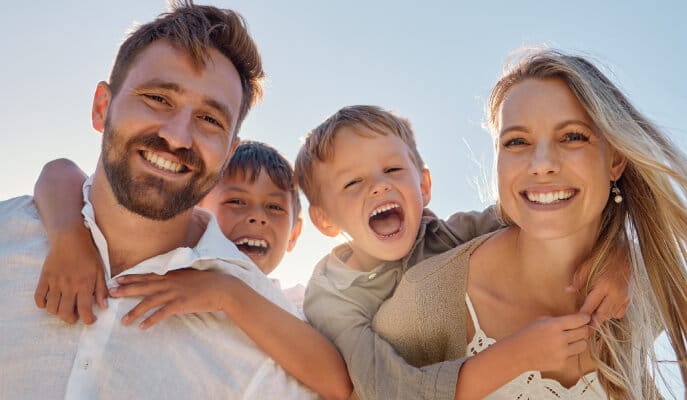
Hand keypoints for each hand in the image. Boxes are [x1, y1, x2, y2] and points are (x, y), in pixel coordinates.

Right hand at [34, 224, 107, 323]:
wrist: (70, 239)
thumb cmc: (88, 255)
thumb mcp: (100, 271)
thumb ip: (101, 290)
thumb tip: (103, 307)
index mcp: (85, 284)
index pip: (85, 310)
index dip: (88, 320)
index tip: (90, 320)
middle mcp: (69, 286)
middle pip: (65, 313)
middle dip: (71, 319)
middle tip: (76, 315)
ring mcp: (55, 282)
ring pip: (51, 308)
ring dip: (57, 312)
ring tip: (64, 307)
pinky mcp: (44, 278)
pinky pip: (38, 297)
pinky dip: (42, 304)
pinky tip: (49, 302)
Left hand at [109, 268, 233, 328]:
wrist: (222, 288)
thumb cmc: (207, 282)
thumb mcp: (189, 275)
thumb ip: (176, 277)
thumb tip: (166, 280)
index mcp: (171, 275)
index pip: (147, 275)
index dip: (131, 277)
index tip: (117, 279)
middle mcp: (169, 282)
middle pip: (143, 286)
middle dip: (126, 290)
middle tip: (110, 294)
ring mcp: (174, 293)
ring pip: (150, 302)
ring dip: (135, 312)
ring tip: (123, 321)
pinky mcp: (180, 304)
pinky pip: (162, 313)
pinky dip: (152, 320)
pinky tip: (143, 327)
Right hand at [508, 313, 590, 371]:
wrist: (517, 353)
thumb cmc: (527, 334)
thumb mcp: (541, 320)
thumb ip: (559, 320)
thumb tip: (577, 321)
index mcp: (555, 325)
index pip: (579, 320)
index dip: (585, 318)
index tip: (586, 318)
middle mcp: (560, 339)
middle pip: (584, 332)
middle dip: (584, 329)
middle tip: (580, 328)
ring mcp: (562, 353)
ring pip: (583, 345)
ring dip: (579, 341)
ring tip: (571, 339)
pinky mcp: (562, 363)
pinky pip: (574, 356)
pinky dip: (570, 352)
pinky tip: (560, 349)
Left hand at [567, 245, 630, 325]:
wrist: (626, 254)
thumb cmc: (604, 258)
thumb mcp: (588, 265)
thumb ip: (578, 279)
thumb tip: (568, 291)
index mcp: (604, 286)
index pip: (591, 306)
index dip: (583, 315)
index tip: (576, 321)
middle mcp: (616, 294)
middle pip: (602, 315)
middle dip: (592, 322)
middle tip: (583, 327)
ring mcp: (624, 297)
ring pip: (611, 315)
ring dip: (601, 318)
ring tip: (591, 318)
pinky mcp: (629, 298)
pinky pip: (619, 313)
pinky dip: (611, 314)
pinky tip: (604, 309)